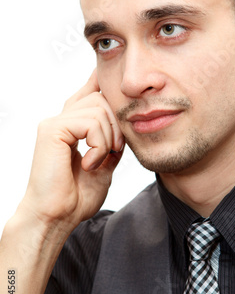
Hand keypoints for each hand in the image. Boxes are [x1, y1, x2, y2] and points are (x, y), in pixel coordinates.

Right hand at [18, 69, 124, 231]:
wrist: (57, 216)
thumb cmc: (76, 197)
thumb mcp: (104, 165)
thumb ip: (111, 142)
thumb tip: (124, 124)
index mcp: (71, 126)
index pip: (88, 93)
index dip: (102, 81)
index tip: (114, 77)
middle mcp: (62, 120)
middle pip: (101, 98)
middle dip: (116, 125)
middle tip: (114, 152)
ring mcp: (55, 123)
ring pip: (99, 109)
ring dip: (108, 139)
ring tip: (99, 161)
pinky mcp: (52, 130)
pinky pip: (90, 123)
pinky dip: (99, 145)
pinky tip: (89, 164)